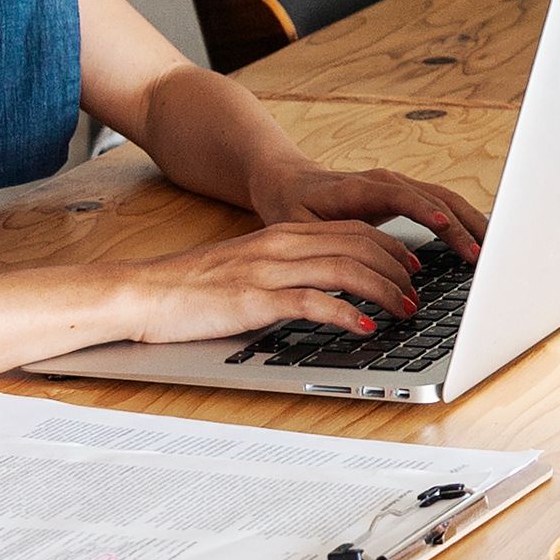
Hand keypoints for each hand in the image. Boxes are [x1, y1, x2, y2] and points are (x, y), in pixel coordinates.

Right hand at [101, 214, 439, 346]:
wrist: (141, 294)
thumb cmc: (193, 289)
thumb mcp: (249, 269)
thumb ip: (287, 272)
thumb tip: (329, 290)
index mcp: (282, 234)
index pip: (353, 231)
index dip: (391, 249)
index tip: (413, 269)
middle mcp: (280, 245)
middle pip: (358, 245)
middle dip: (398, 269)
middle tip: (418, 294)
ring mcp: (268, 271)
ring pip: (344, 269)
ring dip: (383, 290)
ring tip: (403, 311)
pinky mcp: (254, 300)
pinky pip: (312, 302)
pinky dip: (346, 314)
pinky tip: (365, 327)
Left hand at [269, 160, 485, 260]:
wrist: (288, 181)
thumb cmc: (291, 207)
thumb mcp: (296, 228)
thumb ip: (323, 246)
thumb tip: (355, 276)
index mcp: (356, 187)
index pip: (398, 195)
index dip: (423, 211)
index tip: (444, 226)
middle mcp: (384, 181)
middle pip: (434, 197)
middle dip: (461, 225)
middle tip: (483, 255)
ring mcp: (399, 185)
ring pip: (445, 198)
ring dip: (470, 223)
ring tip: (492, 252)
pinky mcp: (406, 194)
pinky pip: (442, 203)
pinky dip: (463, 222)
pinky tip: (478, 243)